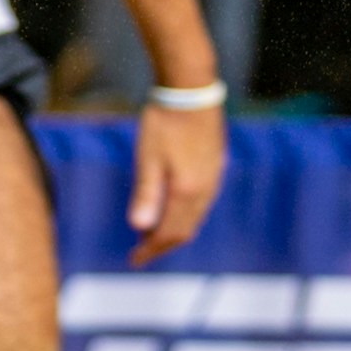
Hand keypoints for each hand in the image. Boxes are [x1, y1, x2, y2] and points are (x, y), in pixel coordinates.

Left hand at [128, 100, 228, 259]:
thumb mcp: (148, 157)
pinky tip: (174, 206)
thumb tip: (140, 227)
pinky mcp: (216, 166)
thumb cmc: (165, 122)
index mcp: (187, 190)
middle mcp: (205, 189)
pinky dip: (187, 214)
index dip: (151, 250)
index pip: (169, 233)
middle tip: (142, 252)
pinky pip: (203, 202)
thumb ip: (146, 194)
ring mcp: (214, 177)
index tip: (134, 260)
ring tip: (154, 233)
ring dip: (176, 230)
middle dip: (164, 244)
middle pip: (186, 230)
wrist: (192, 90)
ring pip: (196, 217)